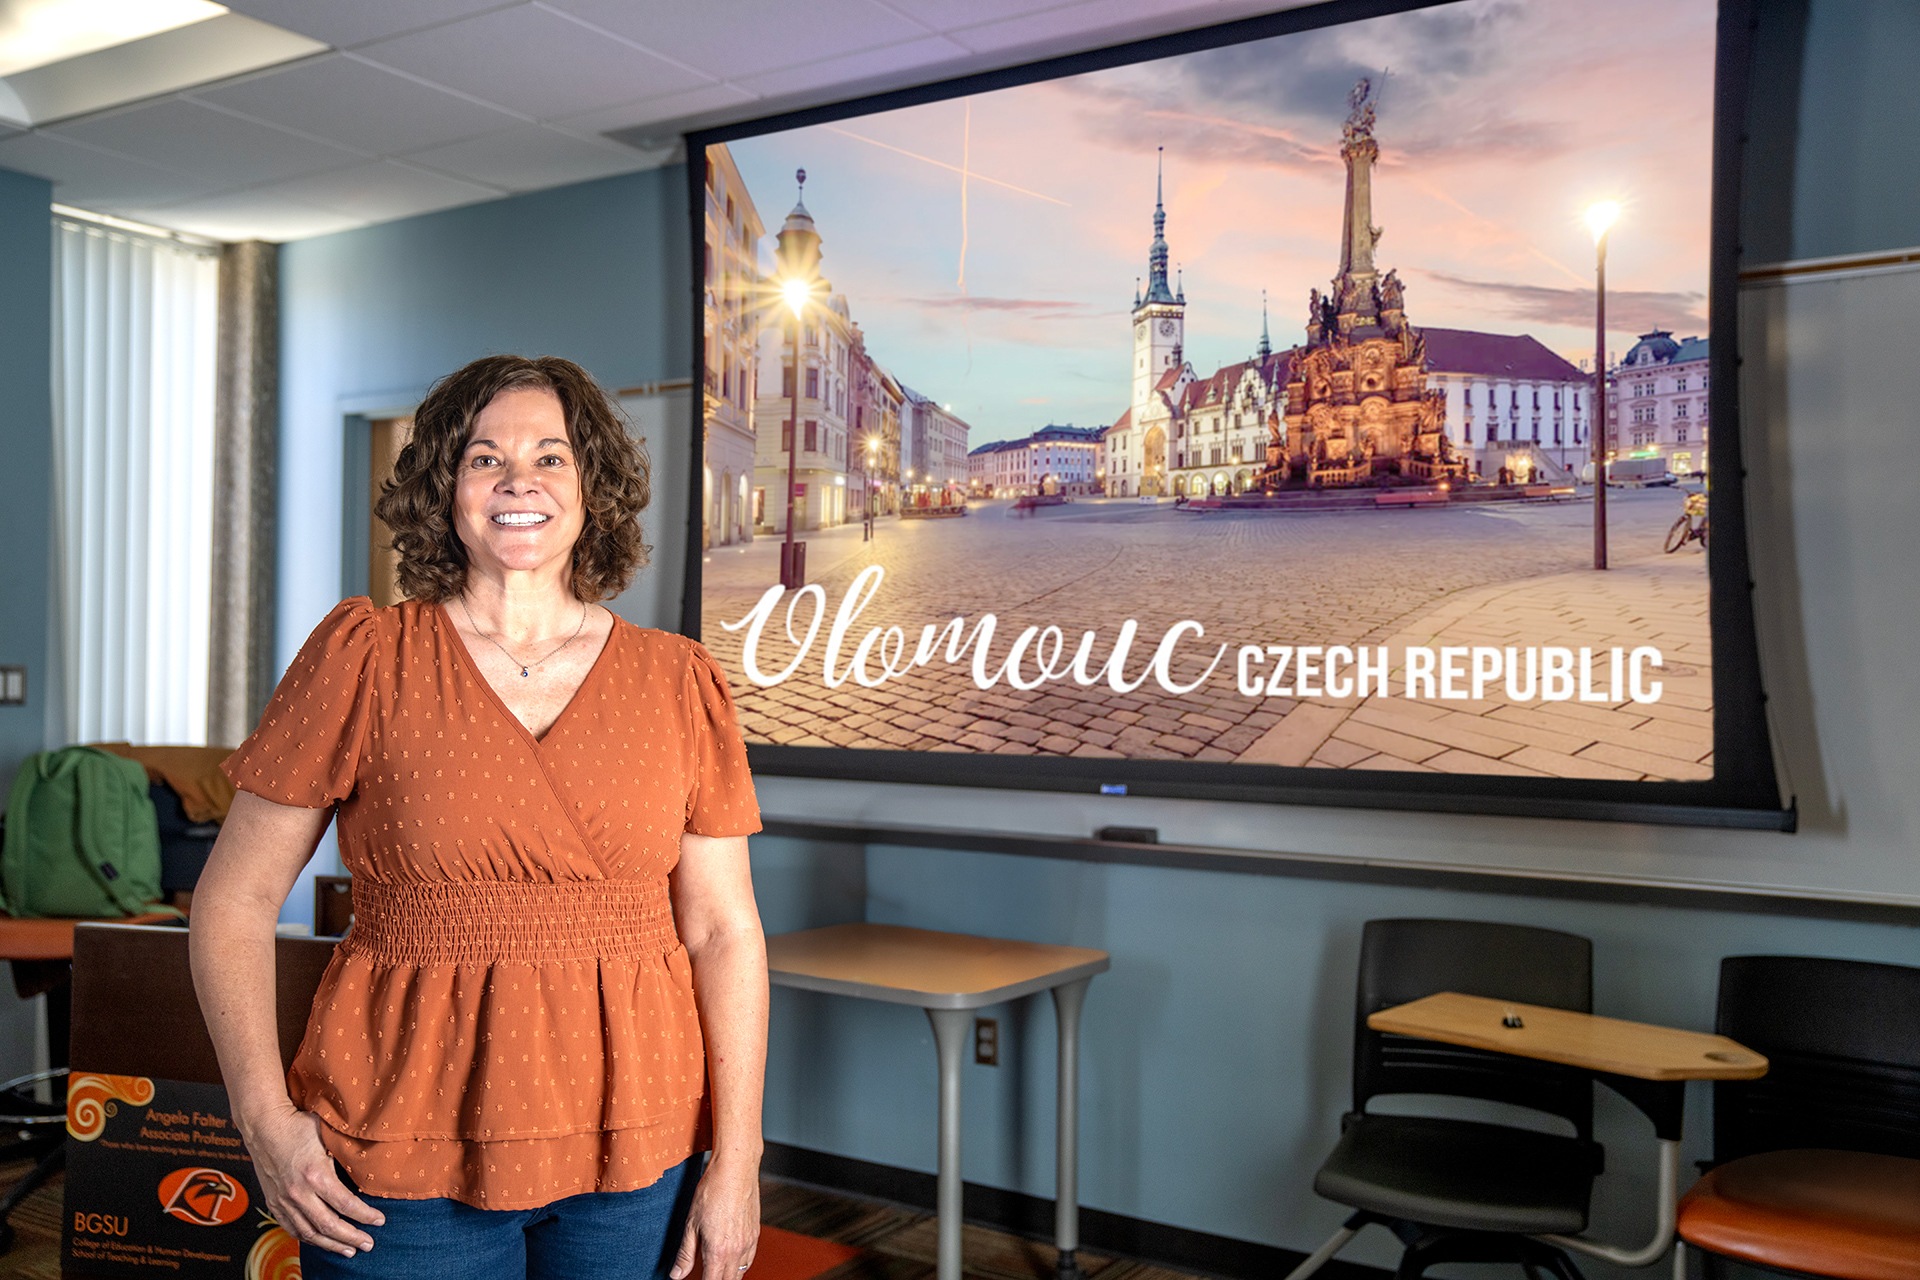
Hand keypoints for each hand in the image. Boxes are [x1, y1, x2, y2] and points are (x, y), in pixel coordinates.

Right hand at [242, 1106, 384, 1256]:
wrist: (263, 1126)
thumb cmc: (298, 1125)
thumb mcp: (328, 1134)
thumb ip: (345, 1152)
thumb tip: (369, 1161)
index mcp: (316, 1175)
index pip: (346, 1205)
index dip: (366, 1216)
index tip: (380, 1221)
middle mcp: (298, 1193)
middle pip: (329, 1225)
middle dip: (352, 1237)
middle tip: (369, 1244)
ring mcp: (284, 1201)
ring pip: (310, 1233)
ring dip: (331, 1245)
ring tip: (349, 1250)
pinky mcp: (274, 1203)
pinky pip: (292, 1228)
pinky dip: (308, 1238)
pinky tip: (321, 1241)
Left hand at [670, 1156, 759, 1279]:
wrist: (736, 1170)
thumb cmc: (713, 1190)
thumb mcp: (691, 1224)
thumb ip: (685, 1253)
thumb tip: (677, 1274)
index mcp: (718, 1251)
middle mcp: (736, 1250)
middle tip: (706, 1276)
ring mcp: (748, 1242)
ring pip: (741, 1272)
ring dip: (729, 1276)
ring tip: (718, 1272)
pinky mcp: (755, 1233)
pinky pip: (749, 1258)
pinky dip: (740, 1264)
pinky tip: (732, 1258)